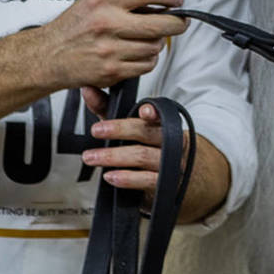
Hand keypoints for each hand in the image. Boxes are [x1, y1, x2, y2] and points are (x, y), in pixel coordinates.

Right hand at [32, 0, 187, 92]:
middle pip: (160, 25)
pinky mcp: (112, 71)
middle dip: (177, 23)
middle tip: (180, 22)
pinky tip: (137, 54)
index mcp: (102, 3)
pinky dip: (147, 60)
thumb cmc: (71, 29)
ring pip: (155, 47)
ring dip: (157, 43)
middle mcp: (107, 25)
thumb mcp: (92, 2)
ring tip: (148, 39)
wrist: (47, 56)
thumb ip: (124, 0)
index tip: (176, 0)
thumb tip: (159, 3)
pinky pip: (146, 65)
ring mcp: (110, 50)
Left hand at [81, 97, 168, 211]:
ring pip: (143, 156)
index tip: (143, 111)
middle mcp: (169, 141)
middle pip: (147, 133)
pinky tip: (111, 176)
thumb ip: (108, 109)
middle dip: (120, 130)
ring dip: (114, 156)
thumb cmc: (153, 146)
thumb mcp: (131, 125)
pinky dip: (128, 178)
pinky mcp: (164, 183)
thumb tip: (87, 90)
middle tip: (96, 131)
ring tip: (91, 157)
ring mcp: (169, 162)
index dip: (154, 112)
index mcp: (163, 124)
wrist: (185, 175)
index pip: (160, 114)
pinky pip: (147, 180)